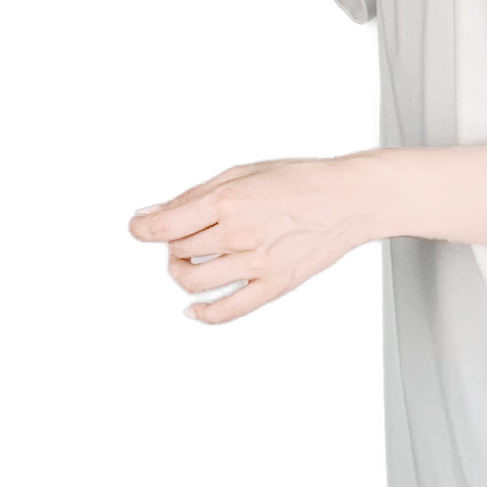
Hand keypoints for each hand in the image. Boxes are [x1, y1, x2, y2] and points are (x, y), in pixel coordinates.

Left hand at [127, 157, 376, 324]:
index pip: (166, 224)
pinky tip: (195, 309)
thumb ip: (197, 195)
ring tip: (189, 264)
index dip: (143, 230)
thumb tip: (157, 212)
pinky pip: (229, 310)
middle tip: (179, 239)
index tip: (138, 229)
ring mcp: (257, 263)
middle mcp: (240, 233)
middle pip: (178, 250)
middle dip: (170, 246)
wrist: (348, 199)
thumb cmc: (303, 181)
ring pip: (194, 281)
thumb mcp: (243, 172)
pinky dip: (204, 314)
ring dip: (181, 274)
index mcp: (229, 200)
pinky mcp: (274, 285)